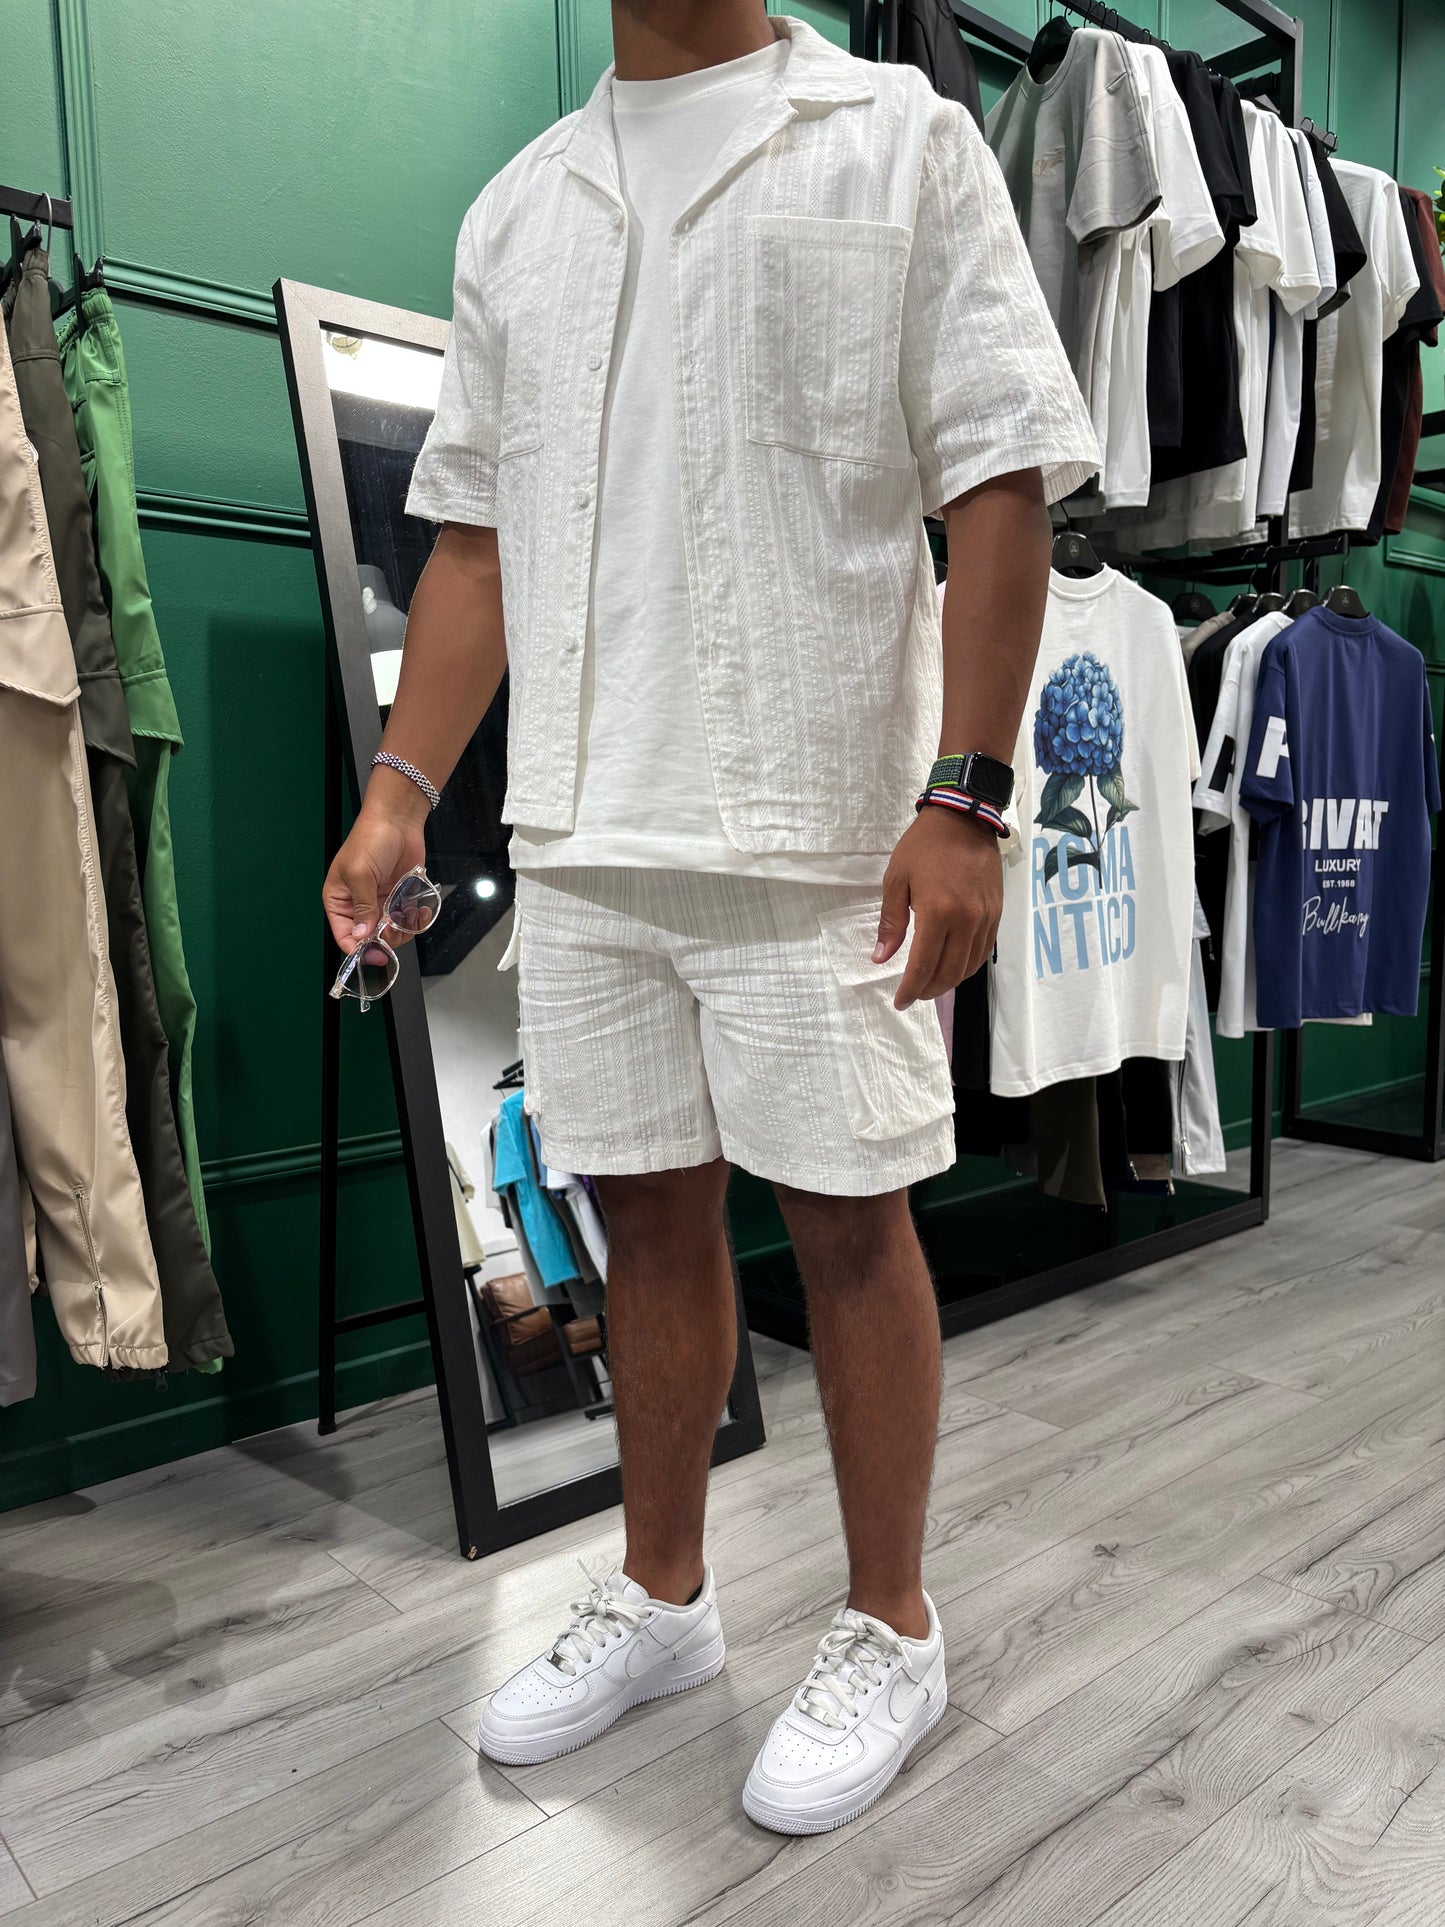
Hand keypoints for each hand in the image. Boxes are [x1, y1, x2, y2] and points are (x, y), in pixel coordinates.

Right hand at [322, 801, 427, 954]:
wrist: (398, 820)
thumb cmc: (370, 840)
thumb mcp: (360, 874)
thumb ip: (362, 907)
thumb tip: (361, 935)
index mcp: (339, 900)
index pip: (344, 936)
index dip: (359, 949)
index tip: (376, 954)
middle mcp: (358, 906)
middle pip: (370, 939)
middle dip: (385, 938)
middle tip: (396, 929)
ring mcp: (380, 903)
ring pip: (391, 933)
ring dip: (403, 929)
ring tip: (409, 915)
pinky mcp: (399, 898)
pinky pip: (406, 920)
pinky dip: (414, 920)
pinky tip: (419, 911)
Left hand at [875, 806, 1003, 1009]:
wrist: (964, 818)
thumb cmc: (923, 846)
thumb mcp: (896, 880)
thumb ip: (890, 922)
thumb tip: (881, 957)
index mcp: (938, 912)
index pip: (924, 966)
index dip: (910, 989)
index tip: (900, 1002)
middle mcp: (966, 921)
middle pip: (949, 973)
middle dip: (929, 990)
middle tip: (913, 994)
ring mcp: (985, 918)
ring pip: (969, 966)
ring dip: (949, 982)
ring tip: (930, 983)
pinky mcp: (996, 913)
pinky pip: (983, 951)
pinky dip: (967, 966)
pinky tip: (952, 965)